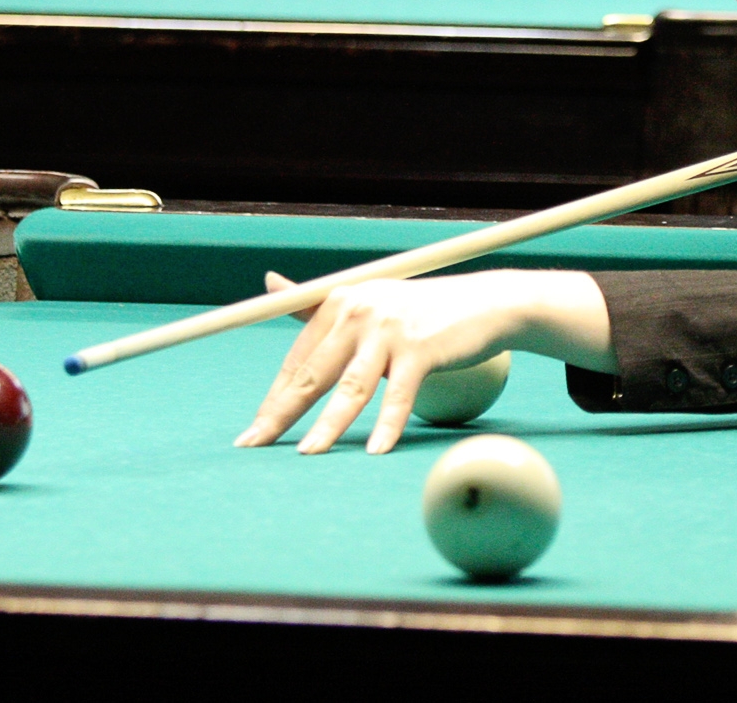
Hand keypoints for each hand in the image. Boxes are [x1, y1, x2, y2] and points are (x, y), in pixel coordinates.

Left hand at [235, 268, 615, 455]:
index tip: (255, 429)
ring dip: (327, 426)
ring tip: (305, 454)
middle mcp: (359, 310)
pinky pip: (398, 395)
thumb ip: (315, 303)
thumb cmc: (418, 311)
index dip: (274, 397)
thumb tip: (267, 282)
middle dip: (281, 414)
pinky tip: (376, 450)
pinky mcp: (421, 348)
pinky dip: (387, 425)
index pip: (298, 358)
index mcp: (340, 300)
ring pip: (351, 388)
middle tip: (253, 446)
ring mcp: (390, 329)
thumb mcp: (366, 303)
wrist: (483, 304)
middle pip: (313, 373)